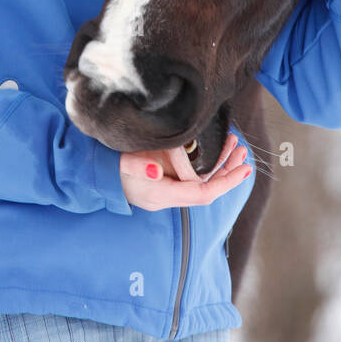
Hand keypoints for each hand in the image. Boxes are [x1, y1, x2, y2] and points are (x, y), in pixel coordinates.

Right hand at [119, 131, 250, 211]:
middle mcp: (168, 196)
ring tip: (235, 145)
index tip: (244, 168)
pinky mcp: (165, 180)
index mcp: (162, 194)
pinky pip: (192, 175)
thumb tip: (154, 170)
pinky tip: (215, 148)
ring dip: (220, 164)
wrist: (95, 173)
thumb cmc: (110, 166)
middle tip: (244, 152)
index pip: (203, 194)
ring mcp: (167, 189)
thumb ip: (137, 166)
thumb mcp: (122, 164)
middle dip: (228, 172)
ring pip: (202, 181)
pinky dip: (206, 162)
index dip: (226, 182)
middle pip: (207, 189)